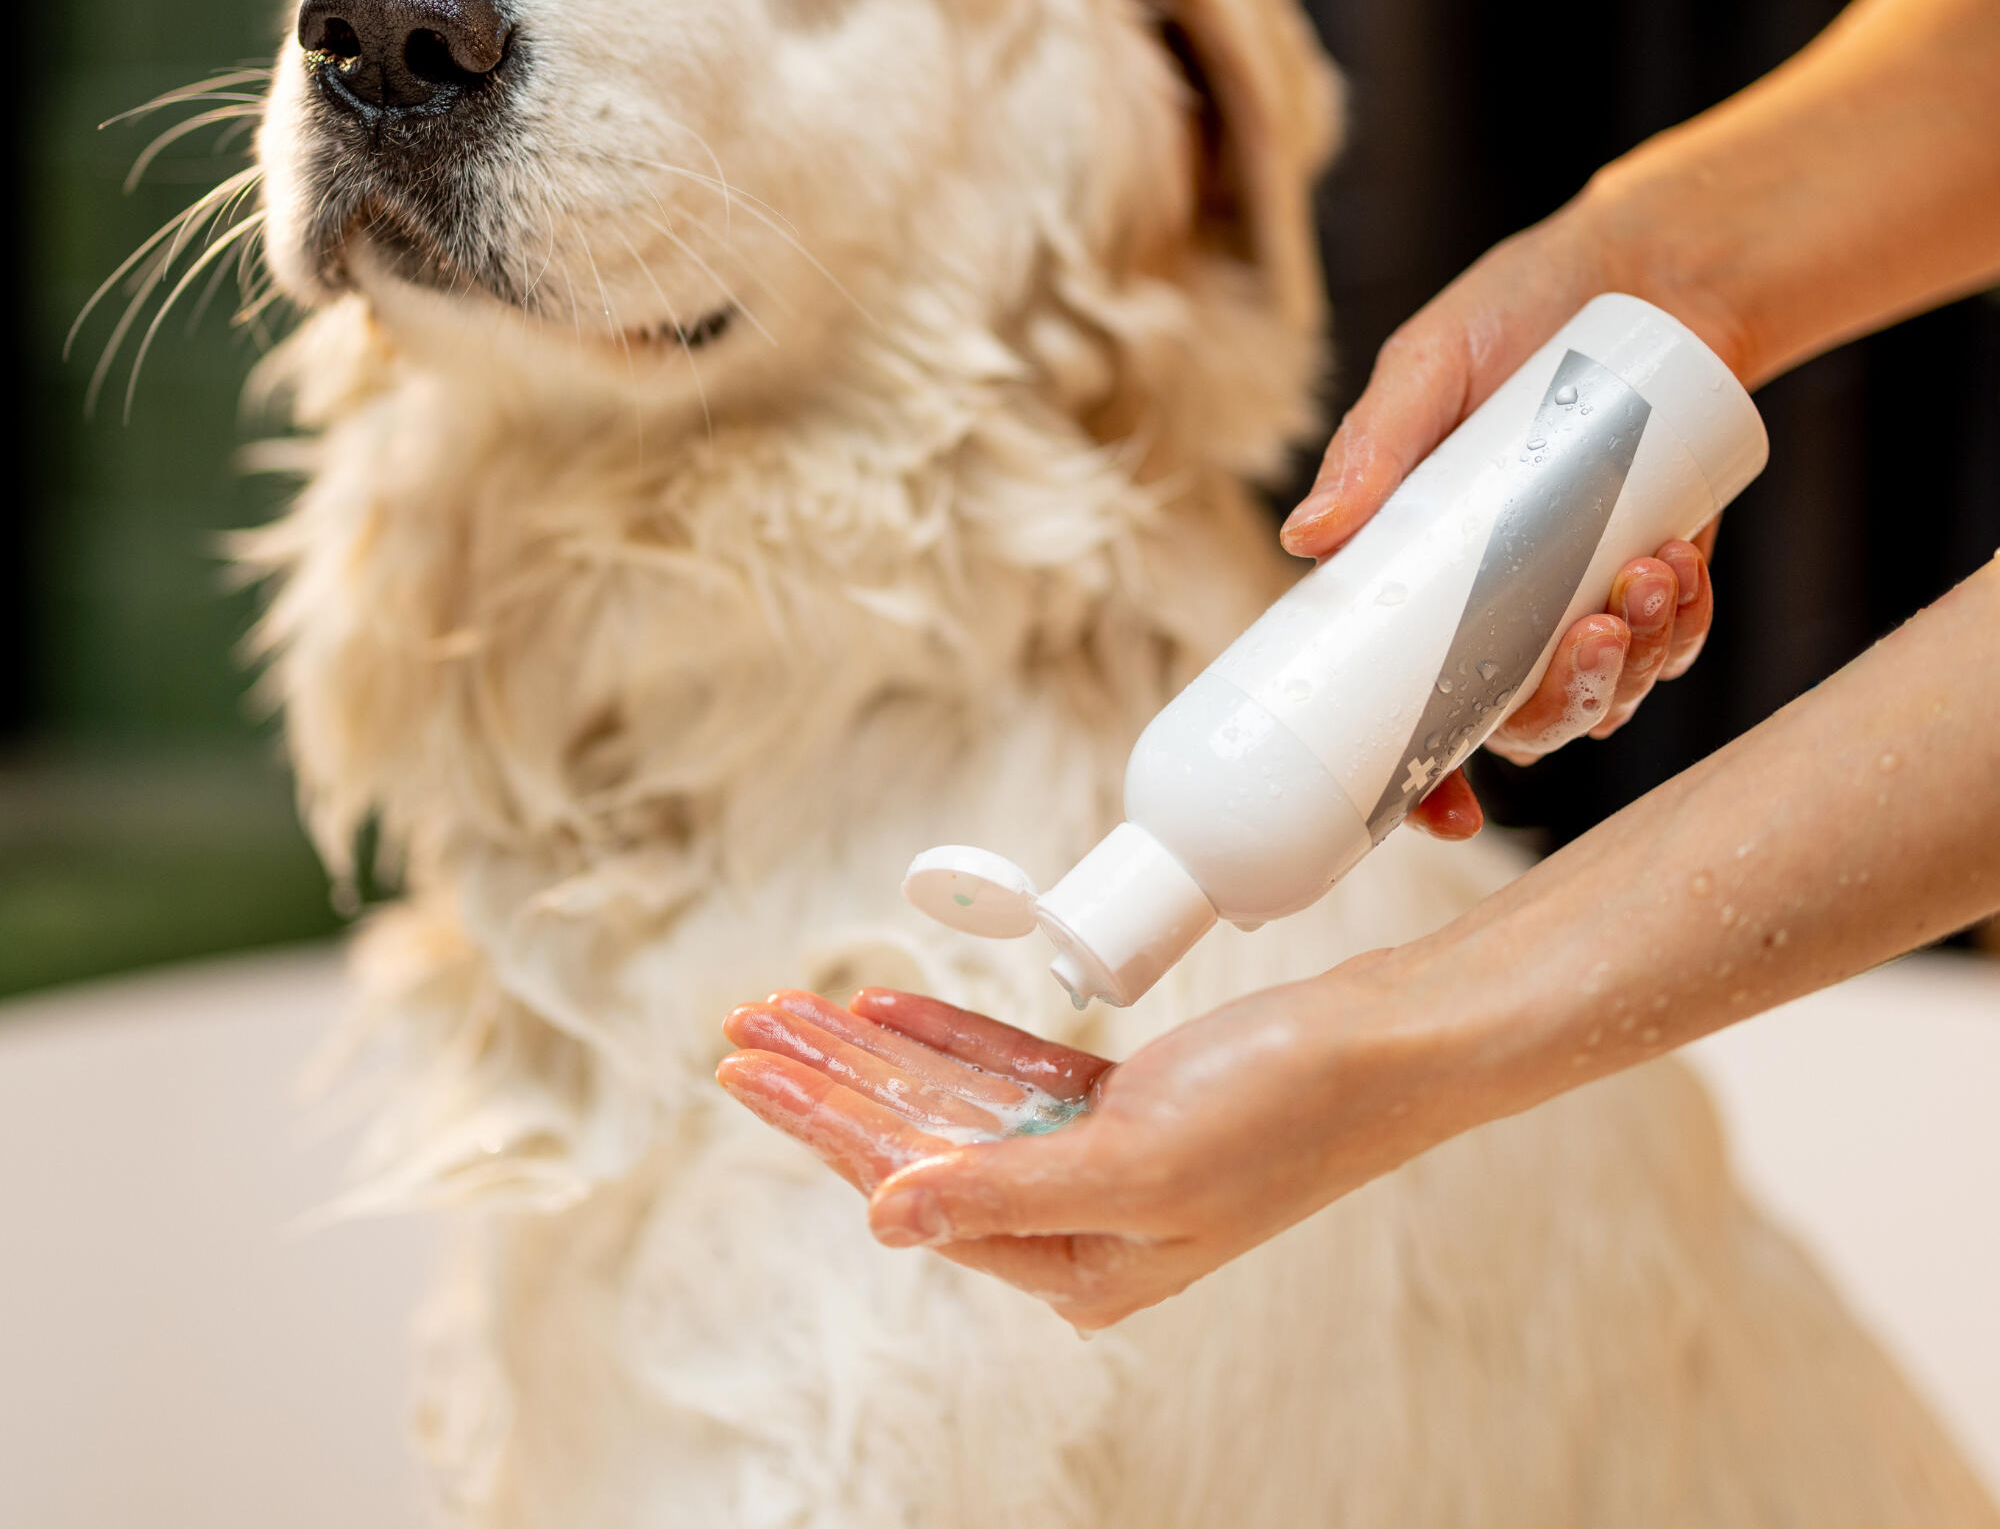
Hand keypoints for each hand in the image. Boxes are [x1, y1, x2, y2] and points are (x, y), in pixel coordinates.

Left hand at [717, 975, 1446, 1332]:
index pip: (913, 1187)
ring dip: (874, 1054)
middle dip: (828, 1082)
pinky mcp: (1123, 1100)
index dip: (823, 1122)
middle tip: (744, 1029)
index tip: (747, 1070)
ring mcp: (1100, 1156)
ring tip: (792, 1011)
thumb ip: (1002, 1190)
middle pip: (920, 1141)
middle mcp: (1079, 1219)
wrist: (1388, 1045)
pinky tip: (886, 1012)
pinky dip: (948, 1038)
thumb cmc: (1284, 1111)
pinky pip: (1010, 1071)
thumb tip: (883, 1218)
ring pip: (955, 1101)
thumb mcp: (1134, 1163)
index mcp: (1078, 1264)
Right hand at [1279, 218, 1721, 836]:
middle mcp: (1495, 607)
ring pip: (1603, 694)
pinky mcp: (1655, 577)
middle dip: (1565, 703)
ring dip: (1634, 661)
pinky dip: (1686, 624)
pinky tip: (1681, 561)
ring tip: (1652, 573)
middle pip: (1520, 720)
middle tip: (1595, 633)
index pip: (1404, 708)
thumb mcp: (1429, 369)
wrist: (1645, 271)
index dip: (1420, 782)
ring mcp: (1578, 596)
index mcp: (1420, 580)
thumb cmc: (1514, 312)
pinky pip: (1675, 644)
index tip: (1445, 817)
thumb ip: (1373, 448)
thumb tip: (1303, 538)